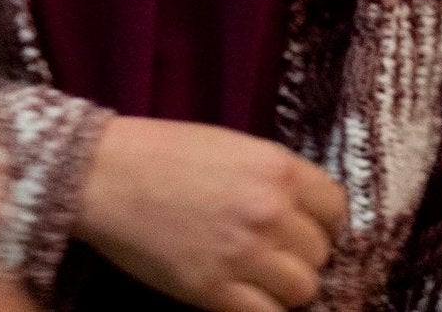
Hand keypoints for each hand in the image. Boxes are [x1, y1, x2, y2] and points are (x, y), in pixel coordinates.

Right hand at [72, 115, 347, 311]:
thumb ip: (273, 178)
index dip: (323, 223)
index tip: (306, 229)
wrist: (104, 174)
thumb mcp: (233, 147)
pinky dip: (260, 311)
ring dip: (284, 288)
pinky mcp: (213, 291)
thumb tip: (301, 212)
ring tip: (258, 279)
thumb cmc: (163, 152)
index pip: (336, 208)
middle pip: (320, 253)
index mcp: (278, 168)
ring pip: (301, 290)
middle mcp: (270, 211)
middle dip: (301, 256)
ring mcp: (244, 254)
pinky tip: (241, 297)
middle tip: (274, 255)